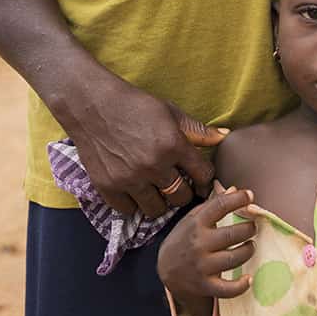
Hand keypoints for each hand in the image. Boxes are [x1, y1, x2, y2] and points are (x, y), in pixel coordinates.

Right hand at [56, 71, 227, 216]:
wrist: (92, 104)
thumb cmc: (135, 105)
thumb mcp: (170, 112)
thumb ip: (197, 130)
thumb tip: (224, 136)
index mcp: (173, 145)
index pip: (203, 175)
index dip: (204, 177)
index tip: (198, 176)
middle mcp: (154, 165)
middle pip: (181, 198)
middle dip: (183, 192)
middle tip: (177, 185)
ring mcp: (130, 178)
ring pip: (157, 209)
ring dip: (159, 202)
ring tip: (156, 190)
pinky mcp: (108, 186)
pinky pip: (129, 210)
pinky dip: (134, 204)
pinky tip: (135, 191)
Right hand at [157, 188, 256, 299]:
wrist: (166, 270)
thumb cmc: (185, 239)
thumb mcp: (193, 218)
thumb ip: (213, 204)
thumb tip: (234, 189)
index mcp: (196, 224)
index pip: (220, 206)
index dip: (238, 199)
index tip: (249, 195)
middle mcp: (199, 243)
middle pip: (232, 234)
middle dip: (249, 228)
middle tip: (252, 227)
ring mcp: (202, 266)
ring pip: (234, 258)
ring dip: (248, 250)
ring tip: (250, 246)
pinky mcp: (205, 285)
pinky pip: (228, 289)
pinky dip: (241, 285)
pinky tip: (248, 278)